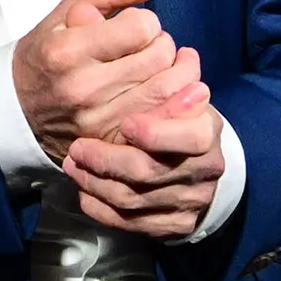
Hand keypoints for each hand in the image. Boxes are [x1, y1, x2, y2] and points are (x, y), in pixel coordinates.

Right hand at [14, 0, 199, 163]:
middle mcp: (83, 88)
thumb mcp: (66, 12)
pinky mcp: (109, 143)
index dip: (145, 21)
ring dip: (172, 72)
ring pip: (165, 90)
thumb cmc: (45, 53)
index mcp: (68, 51)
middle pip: (158, 58)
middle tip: (149, 45)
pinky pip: (159, 122)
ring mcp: (97, 120)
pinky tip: (161, 91)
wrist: (16, 109)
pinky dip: (171, 104)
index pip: (141, 28)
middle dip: (162, 44)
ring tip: (156, 66)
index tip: (134, 25)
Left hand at [64, 93, 226, 239]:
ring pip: (133, 200)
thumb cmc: (177, 116)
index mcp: (209, 132)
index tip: (126, 123)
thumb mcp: (177, 92)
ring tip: (72, 163)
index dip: (157, 133)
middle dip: (108, 160)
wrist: (197, 162)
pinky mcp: (175, 226)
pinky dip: (101, 207)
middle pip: (150, 172)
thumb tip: (174, 54)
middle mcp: (204, 171)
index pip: (191, 137)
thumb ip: (167, 79)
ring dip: (95, 182)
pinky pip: (129, 223)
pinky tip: (83, 189)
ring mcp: (191, 202)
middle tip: (78, 147)